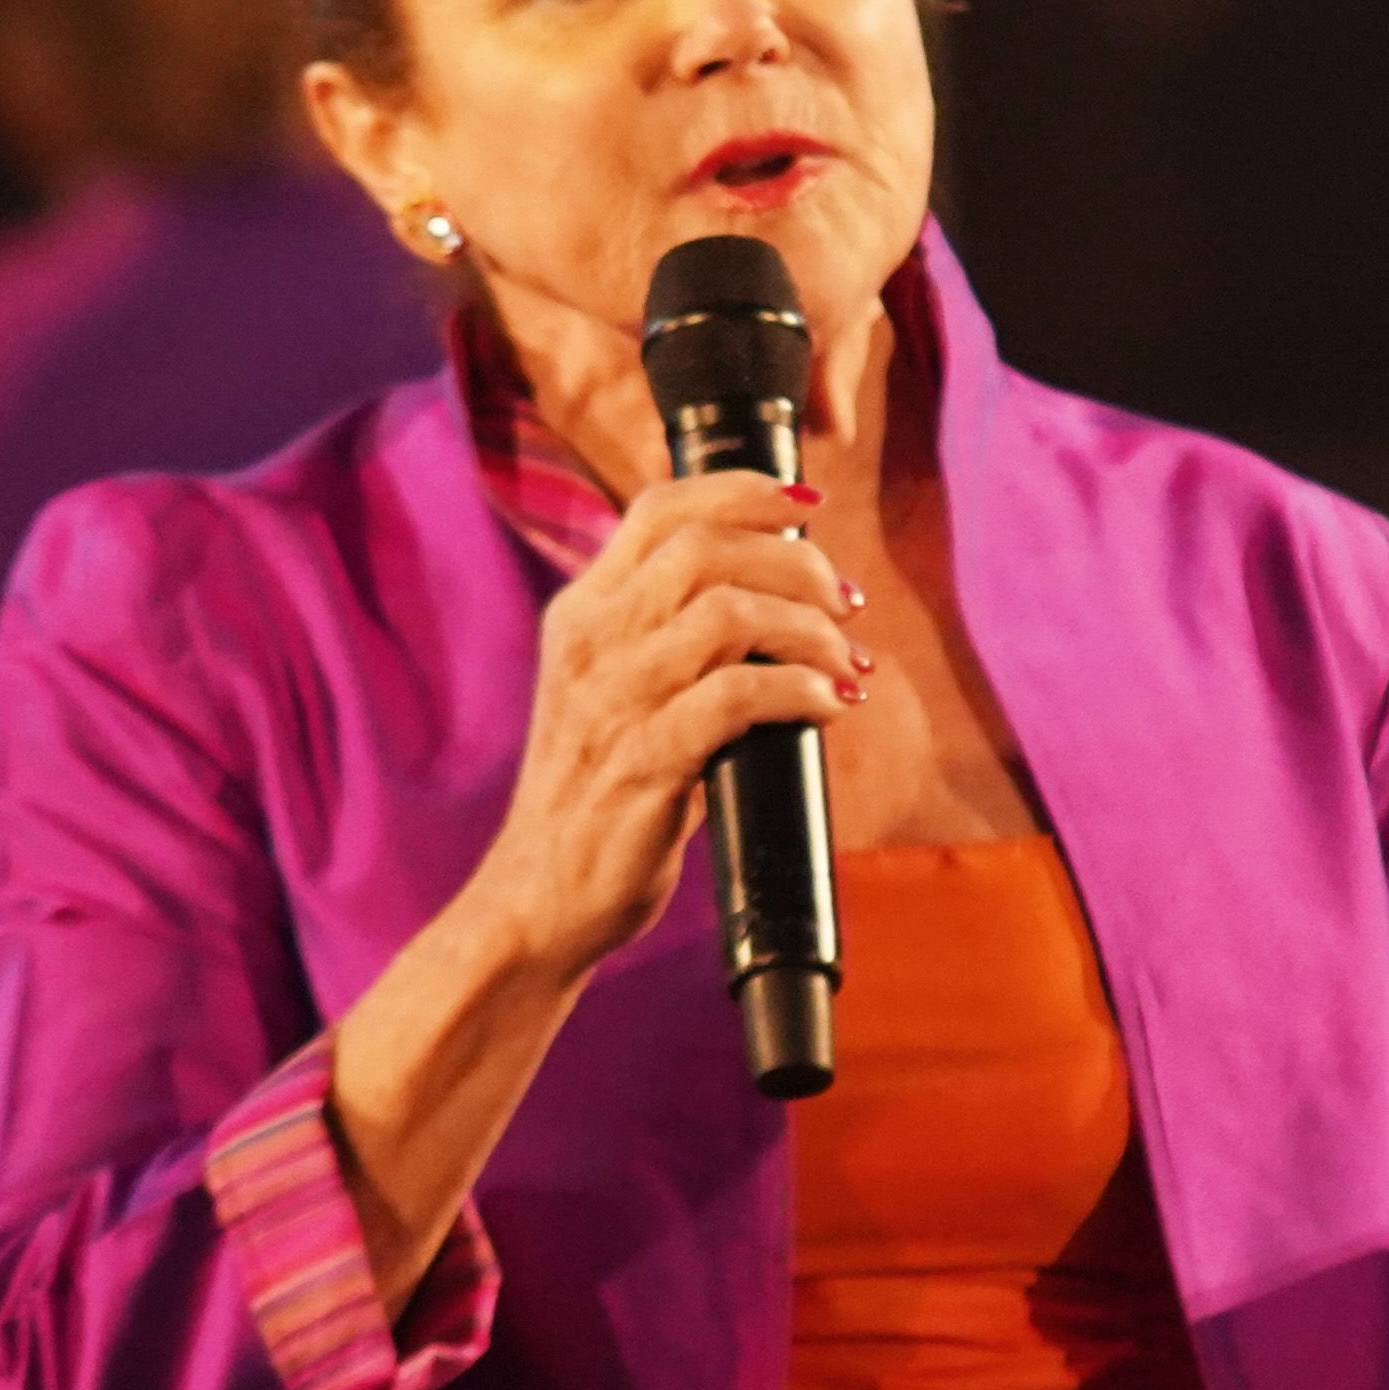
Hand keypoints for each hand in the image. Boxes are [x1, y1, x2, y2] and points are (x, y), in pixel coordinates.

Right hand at [464, 469, 869, 980]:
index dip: (742, 491)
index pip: (659, 509)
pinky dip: (801, 689)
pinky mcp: (644, 762)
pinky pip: (738, 696)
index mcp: (581, 615)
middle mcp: (591, 643)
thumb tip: (775, 602)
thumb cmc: (596, 798)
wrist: (541, 898)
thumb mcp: (612, 694)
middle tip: (846, 605)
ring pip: (729, 613)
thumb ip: (668, 640)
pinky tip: (829, 706)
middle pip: (707, 548)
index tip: (807, 506)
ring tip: (847, 663)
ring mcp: (613, 701)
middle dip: (798, 563)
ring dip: (811, 629)